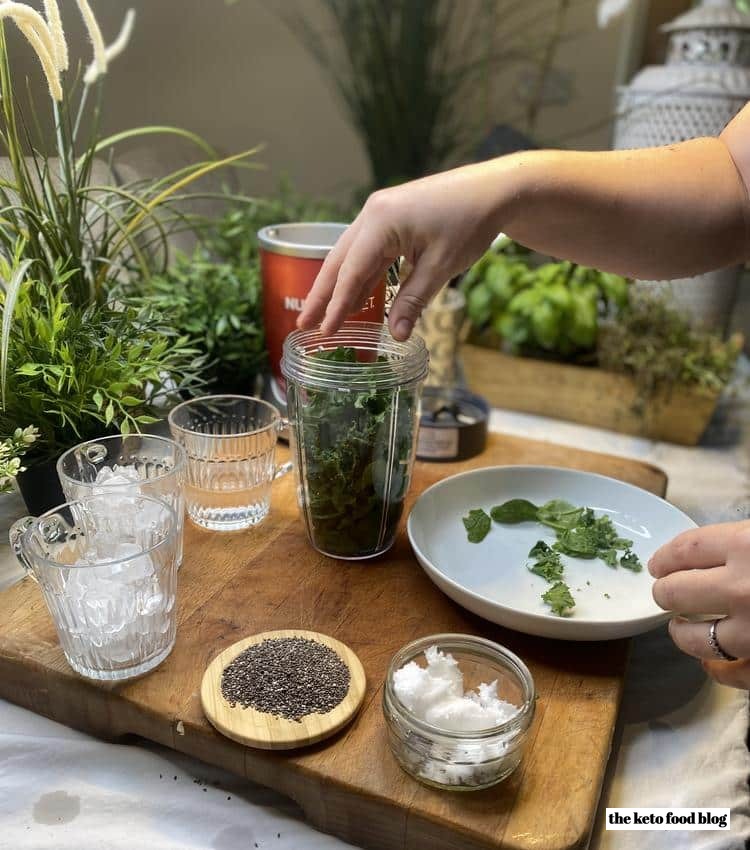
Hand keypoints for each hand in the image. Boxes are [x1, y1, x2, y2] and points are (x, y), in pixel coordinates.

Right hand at [296, 161, 509, 339]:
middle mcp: (373, 213)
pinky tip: (354, 296)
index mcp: (381, 222)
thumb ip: (414, 301)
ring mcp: (380, 213)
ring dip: (337, 285)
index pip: (351, 272)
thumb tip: (396, 336)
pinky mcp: (391, 217)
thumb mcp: (441, 266)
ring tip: (320, 314)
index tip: (323, 331)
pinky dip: (359, 274)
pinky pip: (368, 250)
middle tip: (303, 324)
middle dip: (321, 294)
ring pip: (351, 255)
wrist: (494, 189)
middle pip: (339, 261)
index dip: (336, 305)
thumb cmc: (469, 222)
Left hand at [649, 520, 749, 687]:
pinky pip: (732, 675)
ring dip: (683, 633)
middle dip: (665, 592)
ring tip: (681, 626)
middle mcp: (742, 589)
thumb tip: (714, 549)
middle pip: (677, 591)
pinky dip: (718, 670)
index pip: (685, 550)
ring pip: (696, 639)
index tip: (658, 564)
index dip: (666, 558)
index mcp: (745, 546)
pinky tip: (713, 663)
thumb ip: (741, 542)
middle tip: (665, 593)